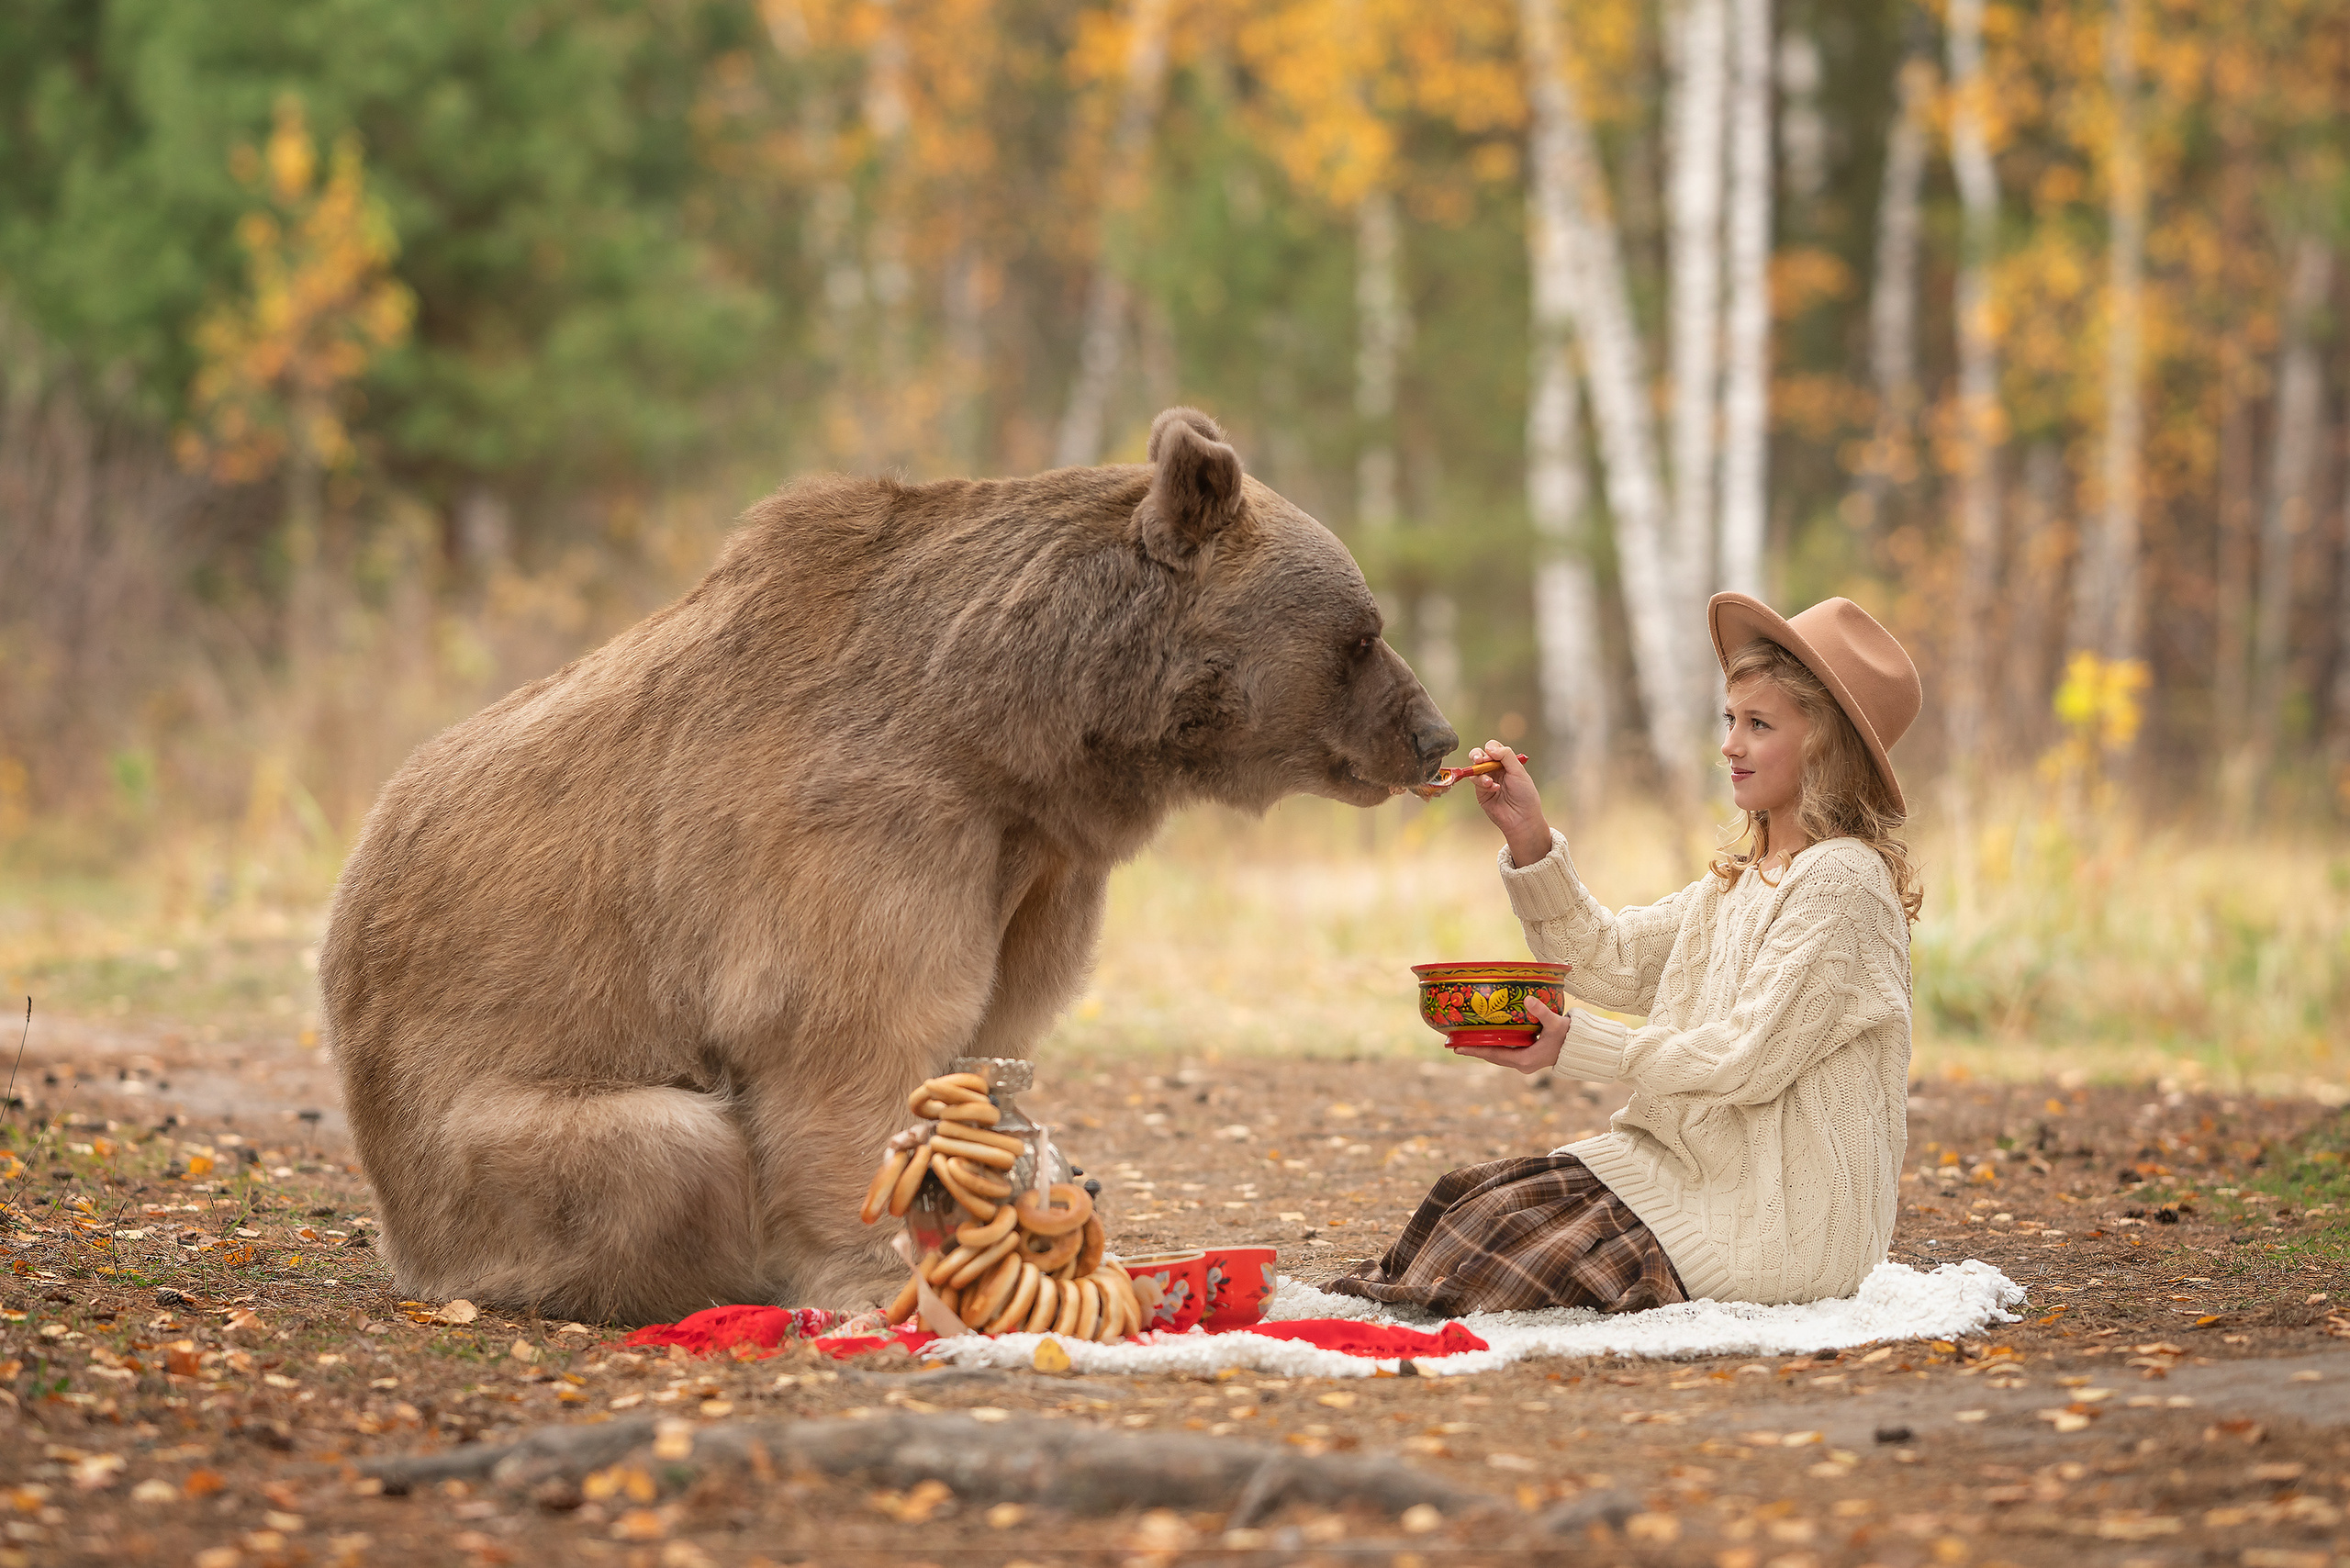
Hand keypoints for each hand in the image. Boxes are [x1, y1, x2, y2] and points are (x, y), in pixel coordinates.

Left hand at [1449, 996, 1568, 1074]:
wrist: (1582, 1048)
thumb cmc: (1570, 1037)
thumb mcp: (1556, 1024)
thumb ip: (1542, 1012)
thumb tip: (1528, 998)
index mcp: (1524, 1060)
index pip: (1493, 1054)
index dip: (1474, 1050)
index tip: (1457, 1047)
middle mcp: (1521, 1064)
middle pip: (1491, 1056)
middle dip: (1474, 1049)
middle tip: (1454, 1042)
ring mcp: (1524, 1061)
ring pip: (1497, 1055)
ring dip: (1482, 1048)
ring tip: (1465, 1040)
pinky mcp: (1528, 1057)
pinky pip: (1505, 1052)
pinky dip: (1494, 1046)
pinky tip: (1486, 1037)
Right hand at [1472, 740, 1553, 866]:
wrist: (1521, 817)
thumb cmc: (1525, 795)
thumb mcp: (1519, 771)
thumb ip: (1505, 756)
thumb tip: (1490, 748)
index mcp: (1507, 763)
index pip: (1493, 748)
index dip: (1490, 749)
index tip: (1492, 753)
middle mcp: (1496, 770)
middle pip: (1480, 755)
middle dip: (1476, 755)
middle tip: (1478, 759)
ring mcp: (1487, 781)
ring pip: (1475, 768)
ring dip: (1480, 772)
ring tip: (1490, 782)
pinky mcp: (1481, 792)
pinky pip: (1476, 781)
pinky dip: (1482, 783)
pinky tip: (1493, 788)